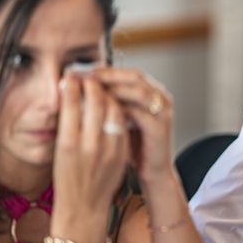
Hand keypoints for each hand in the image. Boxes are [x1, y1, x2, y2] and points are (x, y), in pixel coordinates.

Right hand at [53, 73, 130, 226]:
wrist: (83, 207)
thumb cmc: (66, 177)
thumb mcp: (59, 150)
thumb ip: (67, 123)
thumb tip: (71, 93)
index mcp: (68, 144)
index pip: (73, 102)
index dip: (73, 84)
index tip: (71, 75)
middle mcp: (90, 145)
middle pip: (96, 102)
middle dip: (93, 84)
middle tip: (89, 77)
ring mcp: (109, 149)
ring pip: (114, 109)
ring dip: (108, 94)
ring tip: (101, 88)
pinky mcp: (122, 153)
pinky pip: (122, 123)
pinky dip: (117, 109)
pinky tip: (112, 105)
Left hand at [89, 67, 173, 185]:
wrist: (151, 172)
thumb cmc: (133, 145)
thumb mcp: (119, 117)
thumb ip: (108, 101)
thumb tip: (79, 84)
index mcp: (152, 90)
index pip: (127, 72)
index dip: (104, 70)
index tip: (80, 72)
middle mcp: (161, 97)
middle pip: (134, 76)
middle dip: (107, 76)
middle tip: (84, 78)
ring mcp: (163, 111)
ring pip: (138, 91)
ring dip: (113, 90)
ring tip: (91, 94)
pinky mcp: (161, 127)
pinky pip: (138, 113)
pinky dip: (119, 110)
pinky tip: (101, 113)